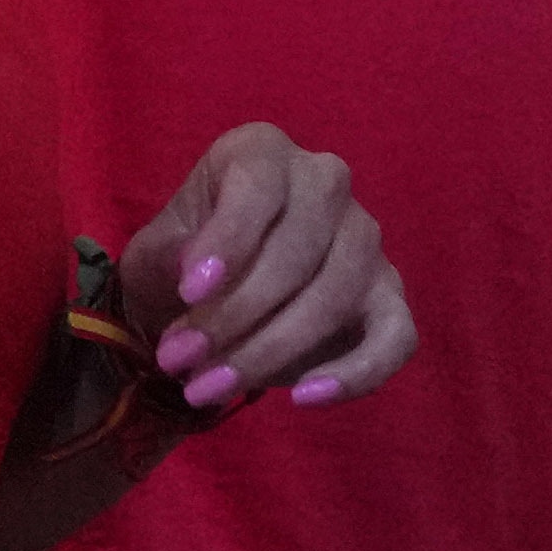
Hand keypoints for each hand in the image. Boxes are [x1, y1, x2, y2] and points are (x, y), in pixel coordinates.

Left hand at [110, 119, 404, 413]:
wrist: (204, 306)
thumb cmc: (179, 264)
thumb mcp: (155, 253)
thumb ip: (170, 254)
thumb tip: (194, 270)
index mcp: (263, 152)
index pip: (260, 184)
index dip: (229, 238)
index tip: (188, 292)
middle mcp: (325, 182)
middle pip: (300, 247)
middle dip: (235, 315)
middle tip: (180, 360)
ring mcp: (365, 239)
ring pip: (339, 293)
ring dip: (272, 350)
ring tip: (210, 386)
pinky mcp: (389, 297)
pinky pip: (396, 336)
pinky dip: (357, 373)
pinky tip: (303, 398)